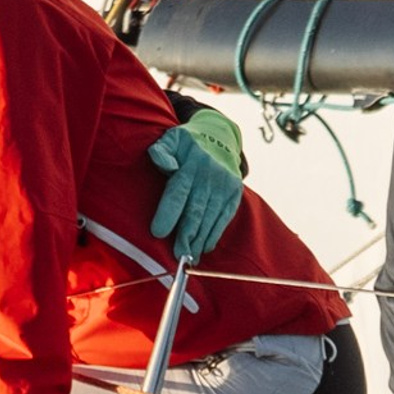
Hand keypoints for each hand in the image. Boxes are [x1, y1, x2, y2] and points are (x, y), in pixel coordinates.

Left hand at [146, 115, 244, 262]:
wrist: (220, 135)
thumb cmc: (186, 144)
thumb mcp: (171, 139)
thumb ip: (161, 151)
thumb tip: (164, 165)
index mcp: (190, 164)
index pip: (178, 191)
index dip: (168, 213)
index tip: (158, 232)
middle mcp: (209, 176)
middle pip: (195, 210)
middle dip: (185, 235)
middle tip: (177, 255)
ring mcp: (225, 185)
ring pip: (209, 218)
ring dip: (199, 240)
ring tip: (189, 258)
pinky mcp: (234, 193)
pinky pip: (224, 218)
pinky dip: (213, 234)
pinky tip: (204, 248)